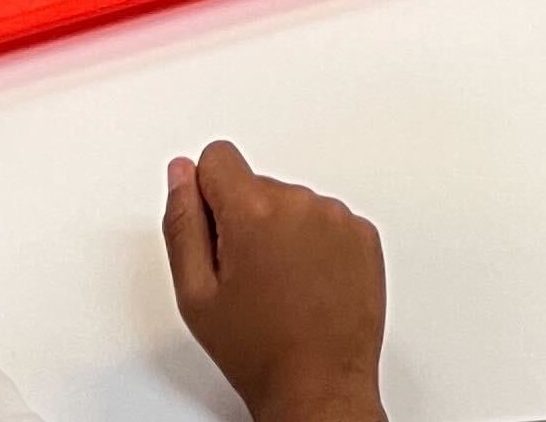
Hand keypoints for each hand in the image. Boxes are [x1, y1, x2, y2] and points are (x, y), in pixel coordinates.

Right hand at [162, 143, 385, 421]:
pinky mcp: (364, 235)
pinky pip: (327, 220)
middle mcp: (301, 203)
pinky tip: (310, 287)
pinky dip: (316, 245)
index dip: (208, 194)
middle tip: (248, 280)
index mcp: (254, 212)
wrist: (319, 388)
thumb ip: (183, 222)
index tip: (217, 235)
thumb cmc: (259, 352)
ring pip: (293, 203)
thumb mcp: (196, 294)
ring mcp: (338, 218)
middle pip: (257, 185)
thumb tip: (181, 172)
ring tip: (281, 289)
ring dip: (283, 233)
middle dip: (246, 221)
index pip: (218, 156)